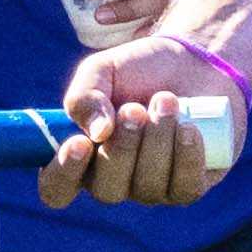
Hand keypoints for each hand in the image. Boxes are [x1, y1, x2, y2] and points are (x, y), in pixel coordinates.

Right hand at [42, 33, 237, 207]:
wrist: (194, 61)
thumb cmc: (140, 69)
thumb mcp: (102, 71)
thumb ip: (84, 97)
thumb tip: (97, 133)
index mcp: (81, 157)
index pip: (57, 190)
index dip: (64, 175)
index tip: (80, 142)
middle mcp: (114, 181)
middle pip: (106, 190)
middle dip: (122, 147)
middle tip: (135, 108)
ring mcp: (151, 188)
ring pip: (147, 187)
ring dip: (157, 140)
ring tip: (168, 100)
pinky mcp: (189, 186)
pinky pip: (185, 190)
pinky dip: (186, 156)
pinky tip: (189, 128)